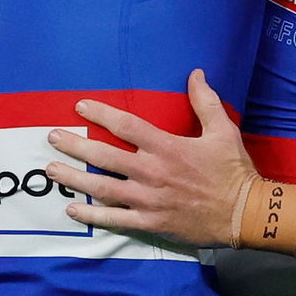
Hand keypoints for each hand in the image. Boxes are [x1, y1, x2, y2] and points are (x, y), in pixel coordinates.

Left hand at [46, 69, 255, 245]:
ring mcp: (149, 199)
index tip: (80, 107)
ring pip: (103, 188)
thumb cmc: (233, 170)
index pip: (126, 126)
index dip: (100, 115)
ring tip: (52, 171)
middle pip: (104, 157)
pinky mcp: (151, 222)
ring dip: (74, 179)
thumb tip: (195, 73)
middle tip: (52, 138)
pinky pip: (115, 219)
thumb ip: (204, 101)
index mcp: (167, 147)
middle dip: (75, 146)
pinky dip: (92, 215)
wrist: (244, 213)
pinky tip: (73, 209)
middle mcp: (152, 172)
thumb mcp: (223, 130)